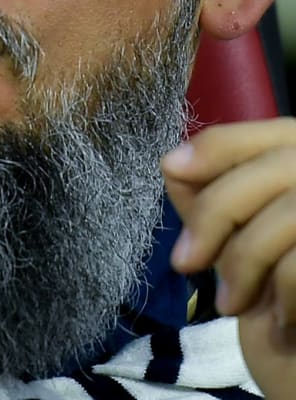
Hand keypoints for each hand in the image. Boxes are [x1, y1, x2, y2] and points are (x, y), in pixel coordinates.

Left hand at [161, 119, 295, 399]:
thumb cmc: (271, 288)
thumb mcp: (234, 235)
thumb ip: (207, 193)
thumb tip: (173, 164)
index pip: (263, 134)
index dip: (216, 147)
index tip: (171, 167)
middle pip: (274, 168)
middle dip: (216, 211)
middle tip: (183, 261)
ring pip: (288, 217)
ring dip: (242, 264)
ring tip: (228, 303)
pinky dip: (279, 296)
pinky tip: (278, 320)